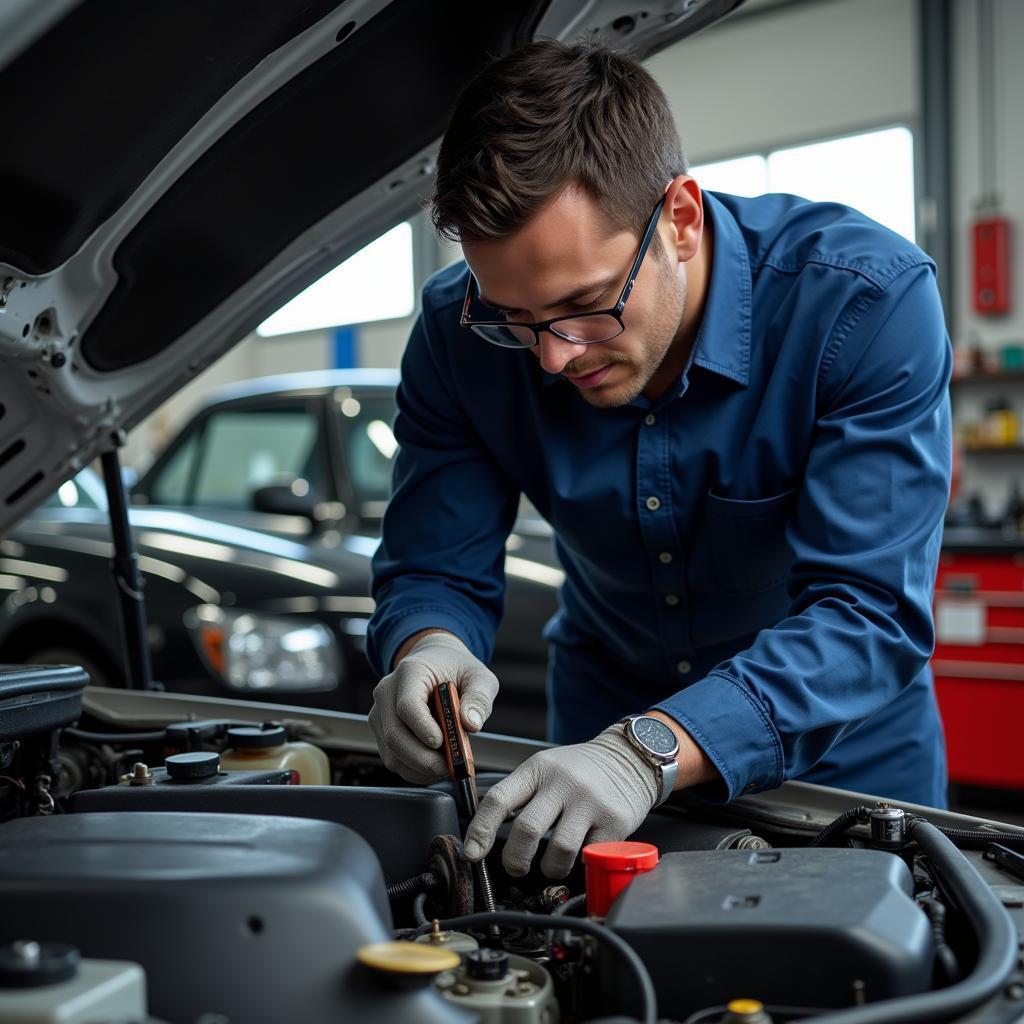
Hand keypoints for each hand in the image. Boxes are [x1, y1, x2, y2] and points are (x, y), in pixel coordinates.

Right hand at [368, 632, 498, 783]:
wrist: (435, 662)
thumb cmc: (456, 669)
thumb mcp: (478, 676)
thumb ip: (479, 698)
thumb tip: (471, 724)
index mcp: (410, 672)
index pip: (408, 705)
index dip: (423, 728)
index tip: (442, 743)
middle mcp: (387, 693)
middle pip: (395, 734)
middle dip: (422, 758)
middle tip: (448, 767)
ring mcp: (380, 714)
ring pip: (392, 753)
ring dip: (419, 768)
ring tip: (446, 766)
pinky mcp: (382, 732)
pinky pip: (393, 759)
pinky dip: (415, 770)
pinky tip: (435, 766)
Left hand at [462, 725, 658, 877]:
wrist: (629, 758)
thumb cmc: (581, 769)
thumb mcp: (545, 768)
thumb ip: (519, 795)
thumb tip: (484, 834)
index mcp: (538, 769)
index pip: (499, 799)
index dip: (480, 830)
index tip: (473, 853)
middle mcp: (562, 782)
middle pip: (527, 830)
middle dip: (514, 859)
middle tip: (516, 867)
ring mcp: (590, 802)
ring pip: (559, 851)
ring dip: (549, 868)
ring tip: (551, 864)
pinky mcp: (614, 821)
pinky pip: (589, 857)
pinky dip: (581, 865)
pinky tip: (581, 854)